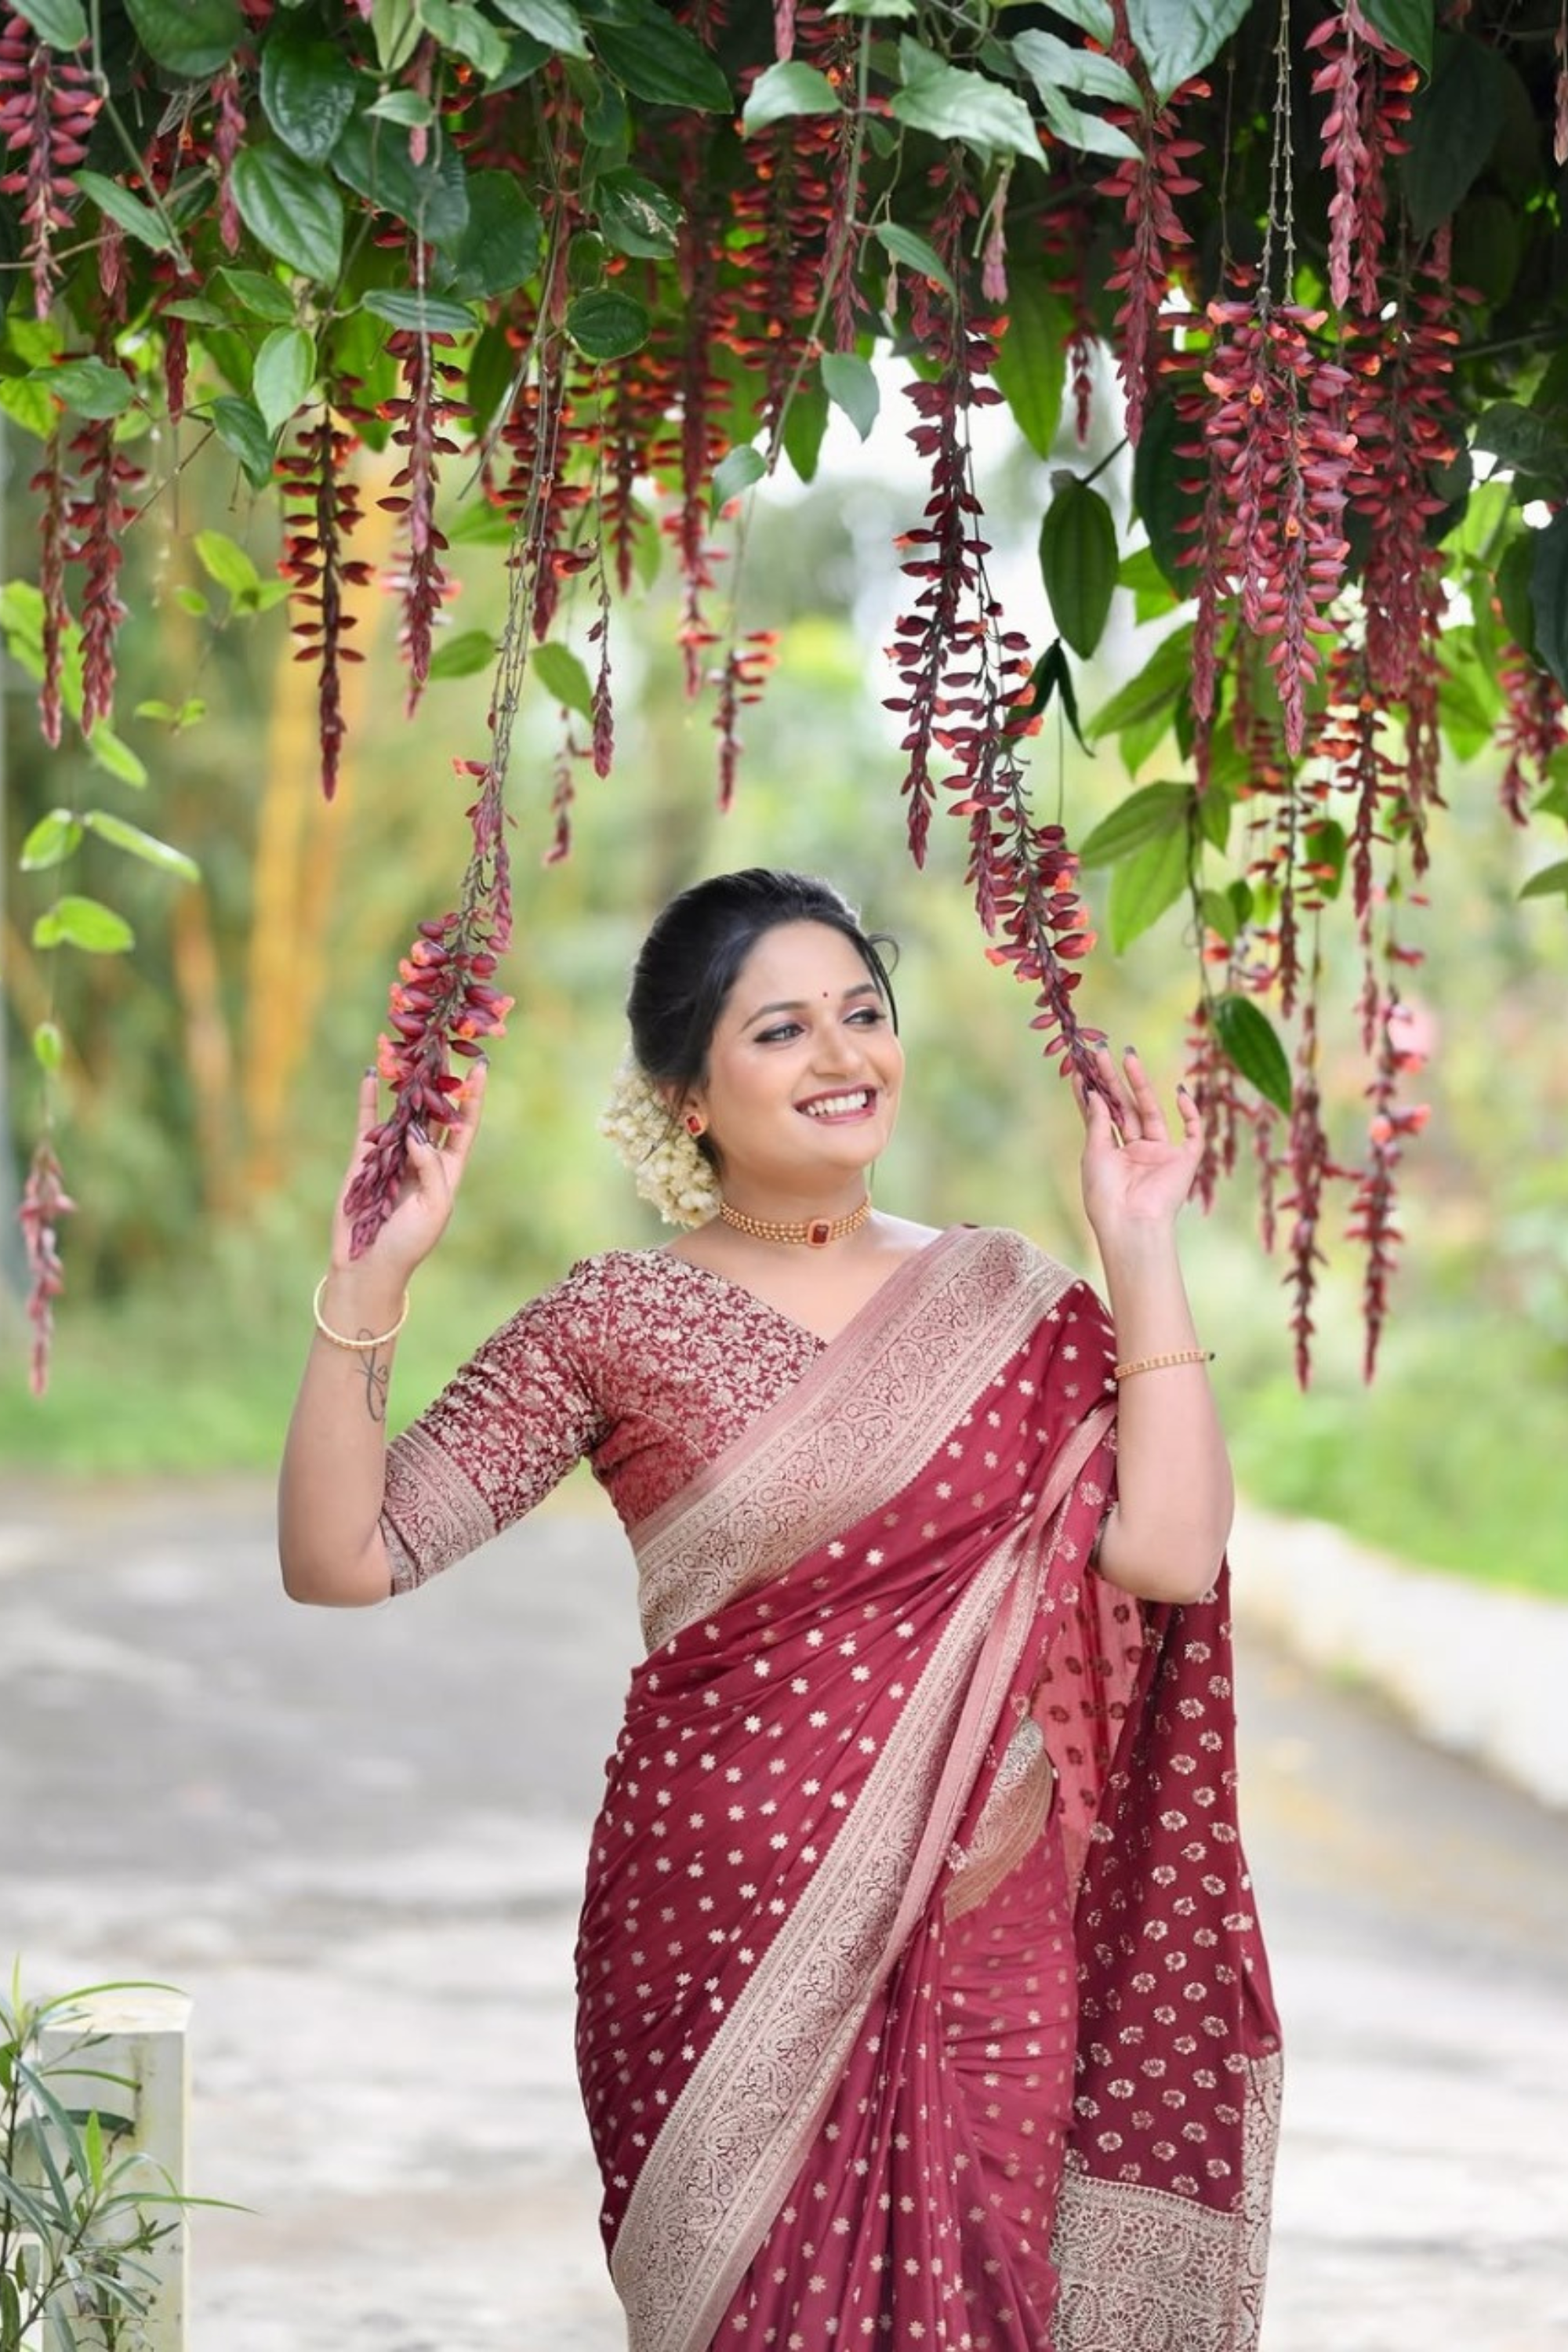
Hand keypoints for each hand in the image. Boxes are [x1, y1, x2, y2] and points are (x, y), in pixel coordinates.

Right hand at [326, 1060, 489, 1287]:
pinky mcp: (364, 1158)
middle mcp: (422, 1156)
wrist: (368, 1266)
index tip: (483, 1066)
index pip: (463, 1125)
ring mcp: (393, 1154)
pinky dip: (369, 1099)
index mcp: (447, 1169)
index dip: (473, 1097)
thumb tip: (416, 1132)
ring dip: (406, 1081)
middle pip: (433, 1110)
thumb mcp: (433, 1209)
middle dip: (440, 1079)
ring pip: (401, 1110)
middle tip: (445, 1042)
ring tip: (412, 1047)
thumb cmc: (409, 1244)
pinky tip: (373, 1073)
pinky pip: (368, 1122)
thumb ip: (431, 1169)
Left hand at [1074, 1046, 1201, 1245]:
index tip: (1080, 1067)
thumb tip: (1093, 1092)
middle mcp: (1136, 1152)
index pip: (1102, 1115)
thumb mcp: (1094, 1153)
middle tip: (1101, 1052)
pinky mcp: (1184, 1161)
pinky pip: (1193, 1133)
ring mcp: (1160, 1155)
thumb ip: (1097, 1121)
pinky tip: (1178, 1092)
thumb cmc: (1105, 1195)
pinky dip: (1190, 1113)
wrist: (1131, 1224)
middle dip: (1113, 1080)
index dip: (1093, 1091)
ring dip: (1140, 1084)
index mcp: (1112, 1155)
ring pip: (1151, 1112)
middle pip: (1124, 1108)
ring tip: (1128, 1056)